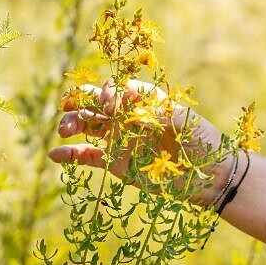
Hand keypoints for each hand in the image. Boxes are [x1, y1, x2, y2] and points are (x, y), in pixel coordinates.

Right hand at [48, 78, 224, 195]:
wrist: (210, 176)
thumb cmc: (202, 140)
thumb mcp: (182, 119)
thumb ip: (152, 109)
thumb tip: (122, 95)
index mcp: (146, 101)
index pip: (118, 88)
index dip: (106, 92)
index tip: (106, 105)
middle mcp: (130, 117)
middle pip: (96, 104)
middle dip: (80, 102)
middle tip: (68, 109)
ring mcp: (121, 139)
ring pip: (88, 127)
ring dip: (72, 124)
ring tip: (64, 130)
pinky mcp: (116, 163)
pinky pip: (88, 157)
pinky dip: (70, 155)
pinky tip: (55, 155)